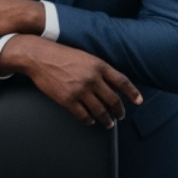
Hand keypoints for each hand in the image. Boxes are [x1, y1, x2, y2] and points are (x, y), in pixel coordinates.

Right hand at [0, 36, 141, 127]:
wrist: (39, 56)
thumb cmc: (60, 54)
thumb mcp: (85, 56)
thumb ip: (99, 69)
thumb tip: (111, 83)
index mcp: (98, 65)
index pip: (122, 81)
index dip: (132, 93)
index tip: (138, 101)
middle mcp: (92, 78)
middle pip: (113, 99)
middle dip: (119, 110)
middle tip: (120, 115)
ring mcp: (80, 90)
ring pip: (100, 111)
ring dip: (106, 119)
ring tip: (108, 123)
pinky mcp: (68, 100)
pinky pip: (83, 115)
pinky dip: (89, 120)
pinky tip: (91, 121)